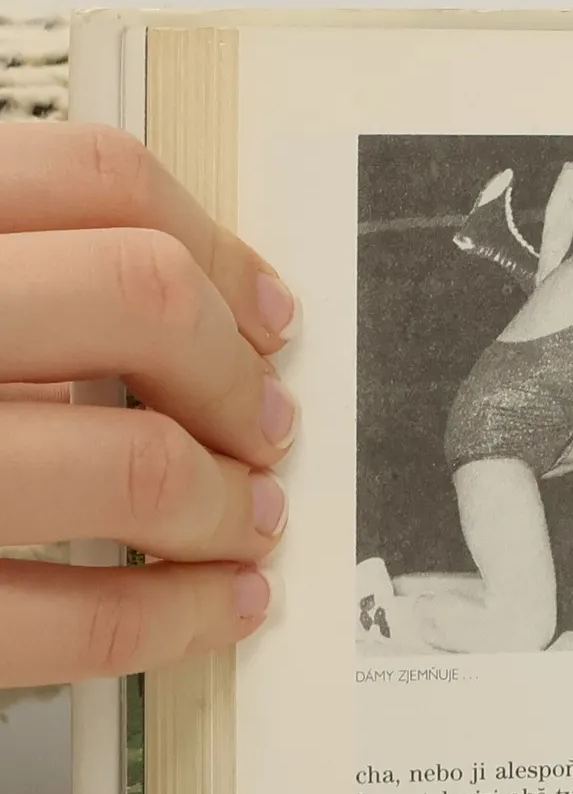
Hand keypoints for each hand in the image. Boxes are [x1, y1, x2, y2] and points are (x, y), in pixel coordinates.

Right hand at [0, 123, 295, 687]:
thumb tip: (165, 299)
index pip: (89, 176)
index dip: (211, 245)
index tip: (260, 309)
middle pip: (138, 301)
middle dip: (234, 374)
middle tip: (264, 420)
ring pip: (139, 464)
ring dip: (230, 503)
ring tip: (248, 516)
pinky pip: (88, 618)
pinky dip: (185, 616)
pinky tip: (219, 607)